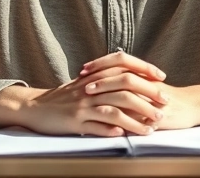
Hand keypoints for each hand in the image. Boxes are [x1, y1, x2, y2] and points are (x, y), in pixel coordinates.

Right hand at [0, 64, 167, 136]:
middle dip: (148, 96)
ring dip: (136, 119)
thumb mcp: (85, 83)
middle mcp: (90, 88)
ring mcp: (82, 105)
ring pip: (114, 109)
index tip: (161, 78)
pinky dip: (112, 130)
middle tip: (164, 105)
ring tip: (152, 127)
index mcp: (94, 75)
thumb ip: (106, 78)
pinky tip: (125, 135)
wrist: (35, 107)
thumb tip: (132, 76)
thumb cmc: (64, 97)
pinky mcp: (74, 122)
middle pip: (124, 87)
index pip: (123, 64)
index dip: (144, 69)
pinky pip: (96, 126)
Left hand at [80, 51, 199, 129]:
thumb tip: (100, 79)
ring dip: (110, 96)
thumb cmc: (164, 98)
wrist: (190, 106)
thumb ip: (126, 81)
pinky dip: (126, 119)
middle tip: (83, 86)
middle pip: (121, 73)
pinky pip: (142, 114)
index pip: (118, 60)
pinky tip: (111, 123)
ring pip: (130, 91)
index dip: (99, 64)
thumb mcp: (144, 86)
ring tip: (94, 102)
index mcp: (141, 72)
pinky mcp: (161, 112)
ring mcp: (153, 96)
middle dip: (101, 80)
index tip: (82, 70)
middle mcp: (146, 81)